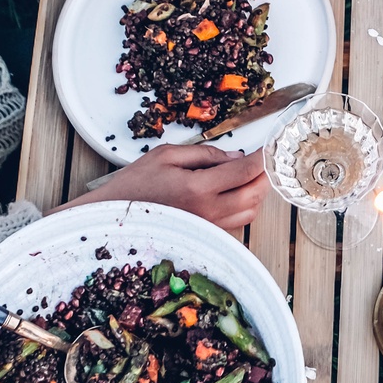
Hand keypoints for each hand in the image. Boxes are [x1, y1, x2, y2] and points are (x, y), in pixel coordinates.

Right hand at [72, 144, 267, 231]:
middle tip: (263, 159)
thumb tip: (235, 156)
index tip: (269, 146)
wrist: (114, 216)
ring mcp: (208, 227)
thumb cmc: (136, 184)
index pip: (245, 171)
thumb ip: (205, 153)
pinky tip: (235, 192)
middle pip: (255, 194)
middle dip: (264, 175)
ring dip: (256, 192)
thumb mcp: (167, 155)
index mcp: (198, 188)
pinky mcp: (205, 236)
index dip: (262, 157)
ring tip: (249, 174)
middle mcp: (208, 212)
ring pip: (250, 211)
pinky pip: (236, 223)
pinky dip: (244, 206)